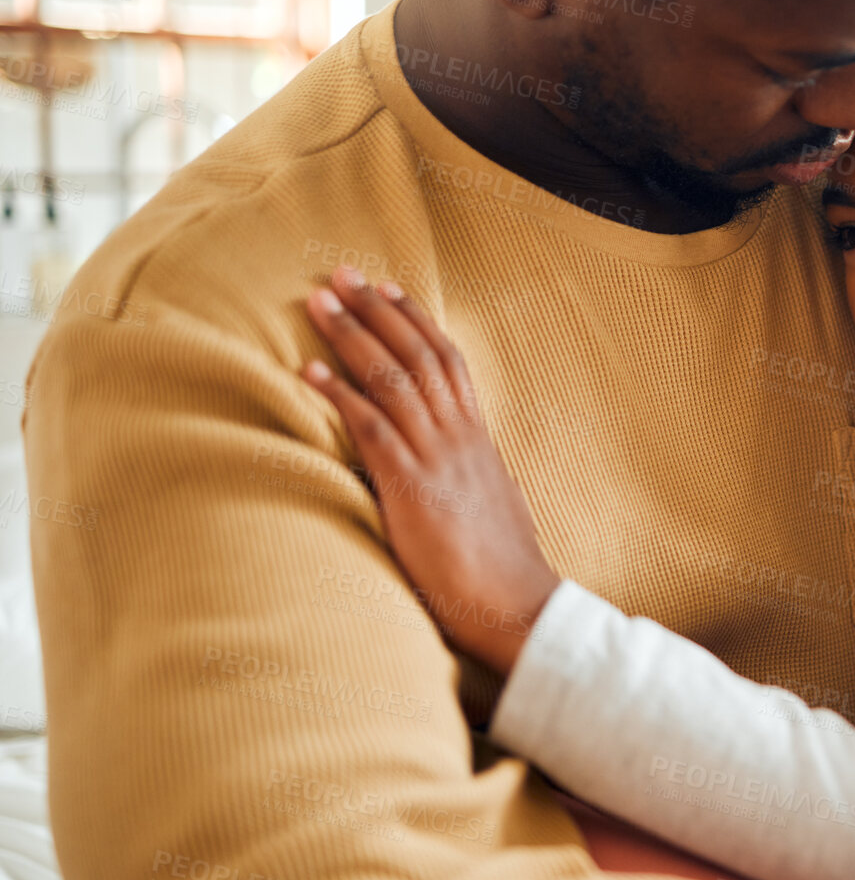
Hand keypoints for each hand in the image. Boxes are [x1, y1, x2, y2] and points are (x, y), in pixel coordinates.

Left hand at [301, 266, 558, 673]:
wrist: (520, 606)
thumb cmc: (501, 568)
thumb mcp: (489, 504)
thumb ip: (465, 475)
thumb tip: (447, 466)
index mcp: (478, 439)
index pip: (448, 362)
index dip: (416, 321)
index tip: (389, 288)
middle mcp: (460, 438)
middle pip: (417, 356)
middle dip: (376, 311)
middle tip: (341, 273)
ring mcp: (438, 460)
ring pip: (394, 380)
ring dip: (351, 337)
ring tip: (318, 302)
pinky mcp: (414, 489)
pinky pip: (373, 431)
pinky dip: (340, 397)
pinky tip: (309, 374)